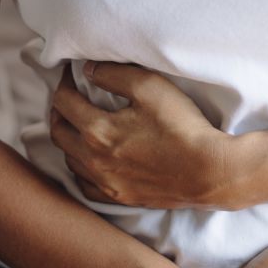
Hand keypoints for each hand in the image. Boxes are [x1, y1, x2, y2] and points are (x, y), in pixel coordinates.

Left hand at [49, 61, 233, 208]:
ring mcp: (106, 183)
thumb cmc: (182, 126)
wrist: (209, 172)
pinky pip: (85, 185)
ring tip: (78, 124)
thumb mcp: (150, 87)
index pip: (64, 102)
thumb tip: (88, 70)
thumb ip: (114, 74)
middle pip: (58, 132)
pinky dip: (81, 168)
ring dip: (68, 139)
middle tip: (69, 97)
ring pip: (69, 160)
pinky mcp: (120, 197)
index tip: (72, 74)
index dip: (65, 83)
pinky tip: (90, 159)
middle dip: (60, 110)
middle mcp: (94, 160)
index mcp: (97, 131)